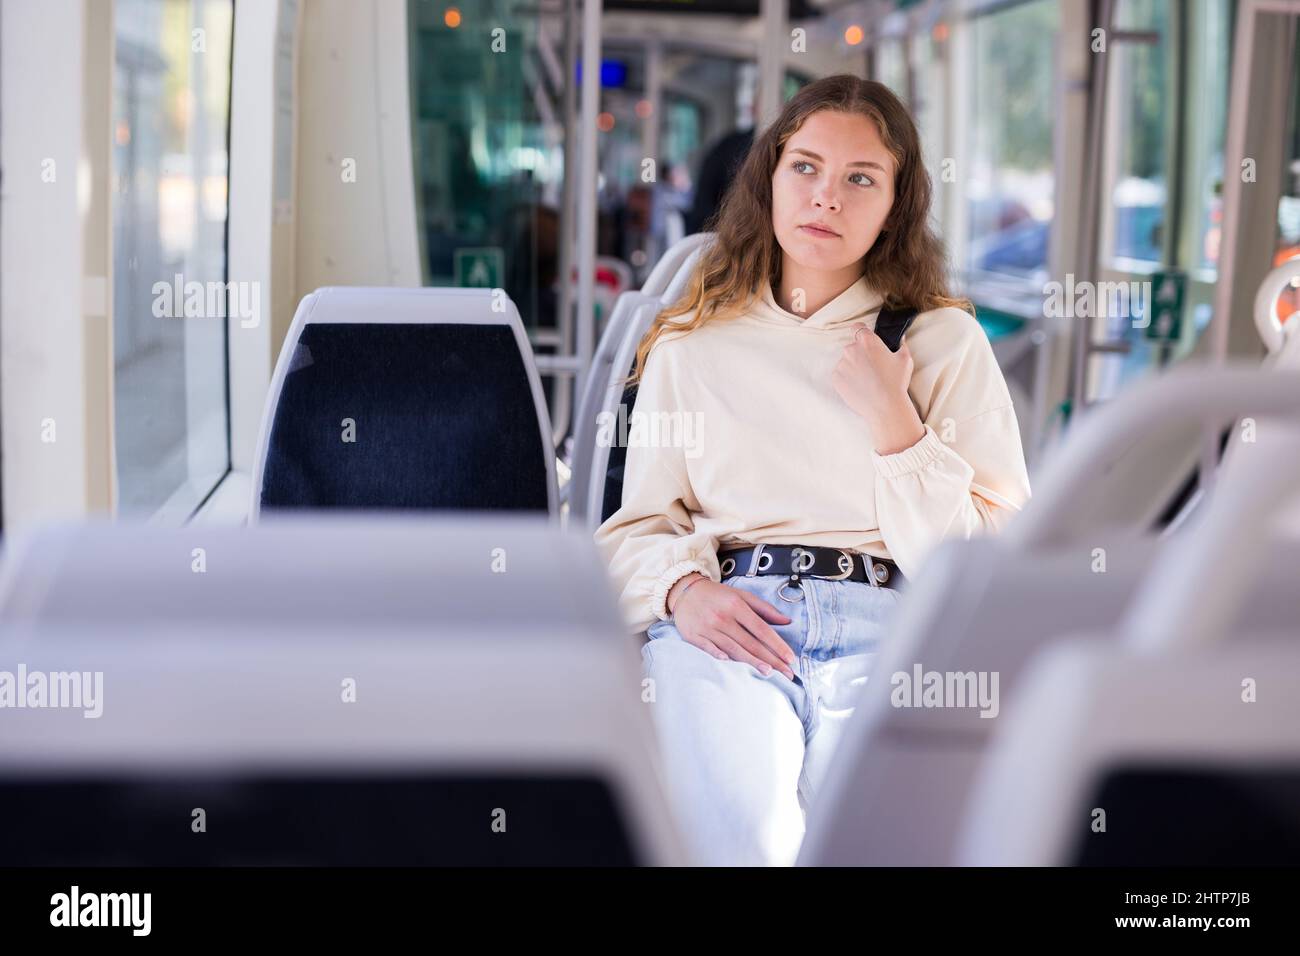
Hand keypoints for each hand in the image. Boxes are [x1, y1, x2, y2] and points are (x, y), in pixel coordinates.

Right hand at [667, 574, 796, 678]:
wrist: (685, 591)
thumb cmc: (718, 595)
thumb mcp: (742, 595)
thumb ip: (764, 608)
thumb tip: (787, 621)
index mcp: (737, 606)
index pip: (762, 629)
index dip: (777, 644)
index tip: (790, 658)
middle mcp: (723, 617)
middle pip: (750, 642)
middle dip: (770, 659)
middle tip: (786, 673)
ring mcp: (708, 627)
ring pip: (733, 648)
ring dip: (751, 662)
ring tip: (768, 673)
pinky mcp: (693, 635)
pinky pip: (708, 647)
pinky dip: (717, 654)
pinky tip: (729, 663)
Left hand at [832, 325, 925, 454]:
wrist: (885, 406)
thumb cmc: (897, 382)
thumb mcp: (905, 359)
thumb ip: (901, 344)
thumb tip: (900, 337)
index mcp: (867, 341)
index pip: (857, 327)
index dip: (861, 332)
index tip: (865, 340)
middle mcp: (851, 350)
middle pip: (852, 346)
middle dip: (860, 354)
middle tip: (871, 367)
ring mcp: (842, 364)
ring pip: (846, 361)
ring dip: (853, 367)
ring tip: (866, 380)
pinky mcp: (836, 378)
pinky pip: (840, 374)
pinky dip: (847, 378)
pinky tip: (859, 386)